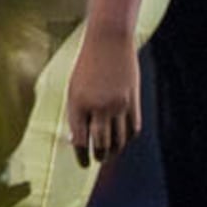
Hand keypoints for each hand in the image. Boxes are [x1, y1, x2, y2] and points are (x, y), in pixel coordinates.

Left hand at [64, 27, 141, 165]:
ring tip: (108, 155)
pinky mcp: (133, 101)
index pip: (80, 140)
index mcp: (78, 103)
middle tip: (96, 160)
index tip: (83, 163)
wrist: (108, 42)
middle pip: (101, 144)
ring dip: (113, 151)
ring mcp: (118, 105)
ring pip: (119, 140)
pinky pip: (133, 129)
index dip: (81, 155)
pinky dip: (128, 138)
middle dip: (98, 156)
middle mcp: (98, 107)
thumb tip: (79, 139)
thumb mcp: (73, 88)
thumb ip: (76, 113)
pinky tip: (123, 140)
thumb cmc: (86, 65)